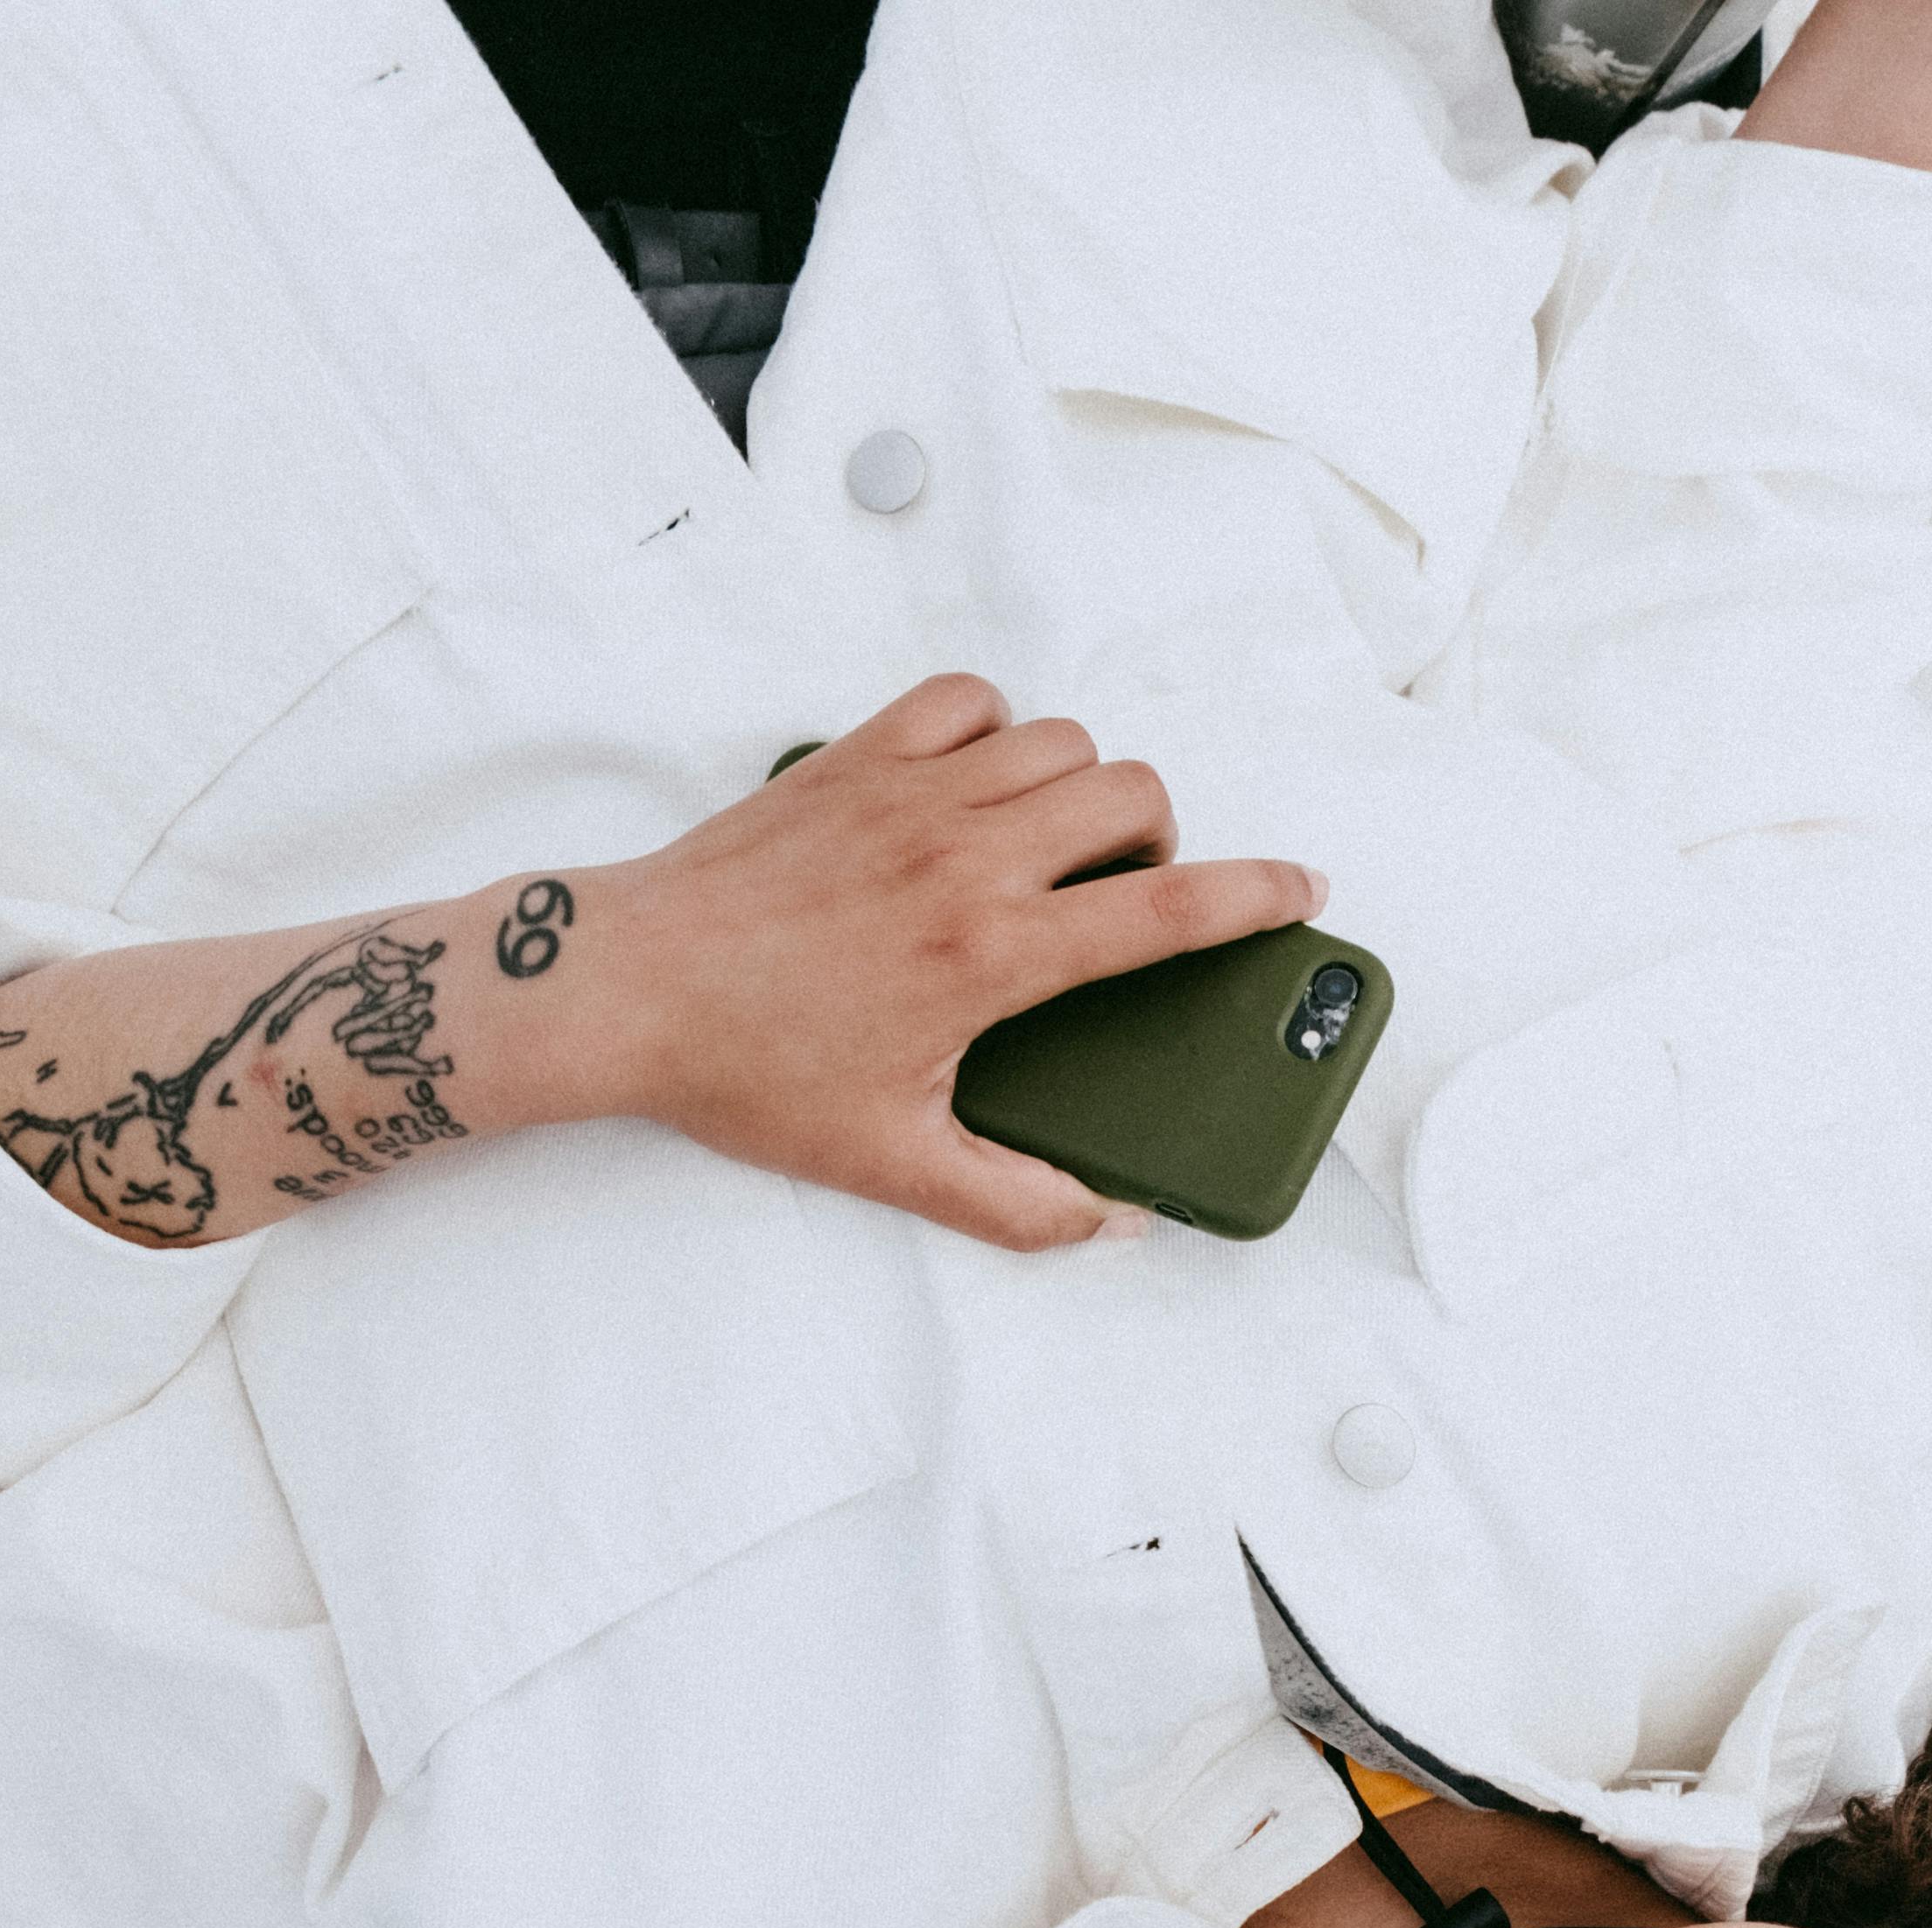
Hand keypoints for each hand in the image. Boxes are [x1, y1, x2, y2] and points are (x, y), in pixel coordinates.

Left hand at [548, 675, 1326, 1252]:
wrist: (629, 988)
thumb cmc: (749, 1072)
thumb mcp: (894, 1161)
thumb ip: (1019, 1203)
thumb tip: (1112, 1222)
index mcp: (993, 956)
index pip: (1167, 909)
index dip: (1256, 895)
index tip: (1301, 889)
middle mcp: (965, 859)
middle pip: (1131, 796)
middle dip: (1160, 839)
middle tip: (1124, 892)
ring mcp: (910, 795)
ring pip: (1060, 741)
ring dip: (1083, 785)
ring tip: (1052, 843)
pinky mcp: (854, 759)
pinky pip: (966, 702)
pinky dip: (995, 729)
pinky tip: (977, 784)